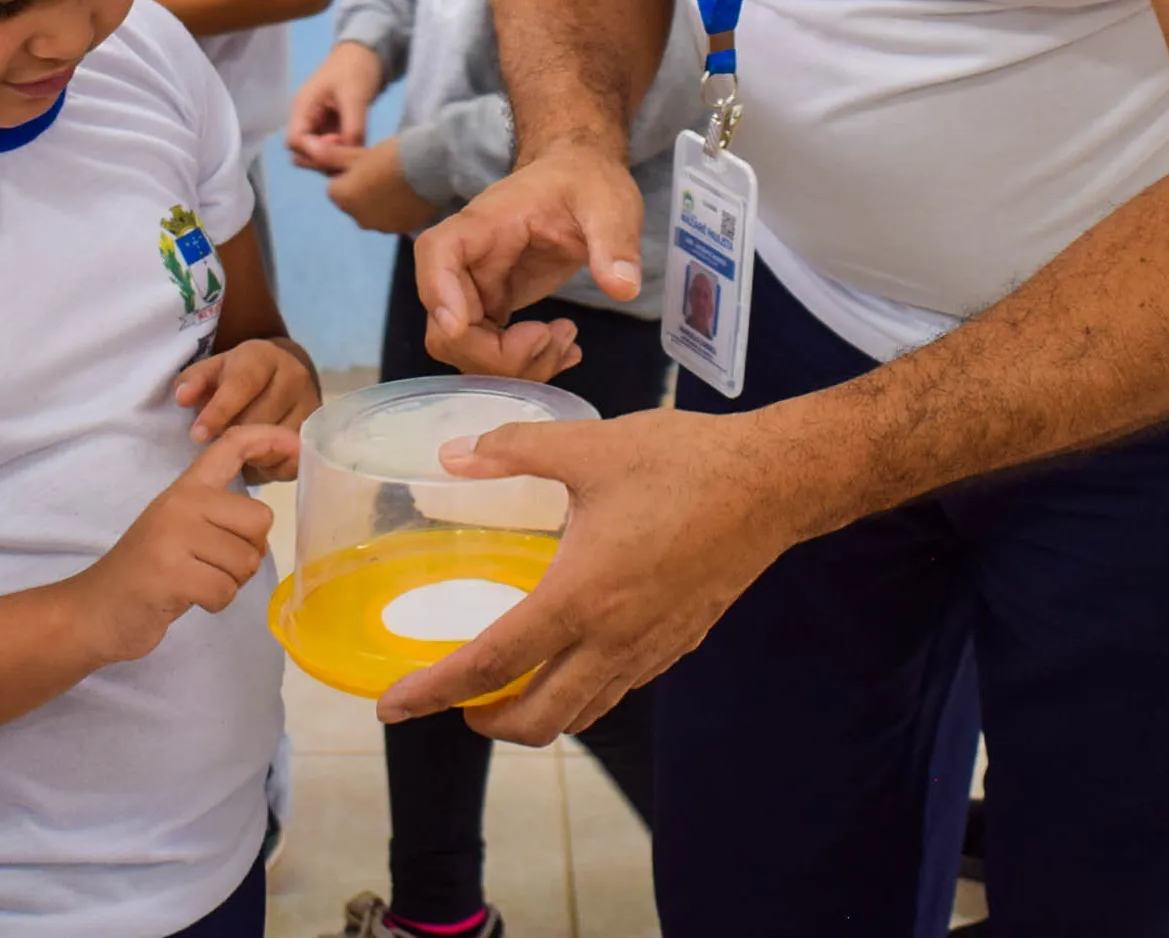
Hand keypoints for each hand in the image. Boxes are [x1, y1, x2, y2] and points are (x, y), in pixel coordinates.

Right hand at [72, 425, 295, 665]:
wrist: (97, 609)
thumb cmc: (148, 571)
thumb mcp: (179, 528)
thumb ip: (216, 516)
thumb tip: (260, 527)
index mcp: (186, 489)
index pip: (231, 446)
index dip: (269, 438)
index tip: (297, 446)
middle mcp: (181, 503)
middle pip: (258, 520)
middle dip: (248, 552)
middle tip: (215, 565)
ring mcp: (173, 536)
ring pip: (245, 561)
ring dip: (229, 582)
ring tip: (196, 581)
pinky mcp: (170, 573)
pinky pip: (225, 590)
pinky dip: (215, 604)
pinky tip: (188, 599)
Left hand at [176, 339, 321, 472]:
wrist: (279, 375)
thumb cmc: (237, 375)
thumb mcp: (212, 371)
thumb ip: (194, 381)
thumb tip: (183, 397)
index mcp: (264, 356)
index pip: (242, 384)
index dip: (219, 411)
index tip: (197, 435)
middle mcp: (294, 377)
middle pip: (259, 417)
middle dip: (233, 433)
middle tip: (218, 441)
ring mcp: (311, 404)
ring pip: (276, 441)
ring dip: (252, 452)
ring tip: (238, 449)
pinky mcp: (317, 432)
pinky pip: (292, 461)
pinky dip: (271, 466)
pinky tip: (257, 460)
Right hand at [287, 42, 386, 174]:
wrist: (368, 52)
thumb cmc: (356, 68)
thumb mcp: (355, 97)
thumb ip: (351, 128)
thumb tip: (349, 156)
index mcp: (303, 107)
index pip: (294, 141)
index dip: (313, 151)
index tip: (338, 146)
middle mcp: (306, 118)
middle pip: (303, 152)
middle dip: (322, 159)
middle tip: (348, 155)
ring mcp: (318, 124)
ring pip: (318, 153)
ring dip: (333, 157)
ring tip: (355, 153)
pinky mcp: (331, 127)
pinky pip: (332, 147)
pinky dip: (342, 152)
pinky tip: (358, 149)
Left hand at [327, 137, 441, 234]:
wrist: (432, 167)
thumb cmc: (391, 155)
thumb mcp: (358, 153)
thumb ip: (330, 156)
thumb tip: (304, 148)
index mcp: (342, 198)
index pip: (335, 186)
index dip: (348, 173)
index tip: (366, 162)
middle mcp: (357, 218)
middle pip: (353, 201)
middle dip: (361, 189)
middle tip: (382, 170)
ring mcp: (381, 227)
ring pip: (371, 211)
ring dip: (378, 201)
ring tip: (398, 181)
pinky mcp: (402, 229)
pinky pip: (392, 219)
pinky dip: (395, 209)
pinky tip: (409, 193)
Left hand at [377, 406, 812, 744]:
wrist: (774, 484)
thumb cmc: (683, 463)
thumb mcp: (588, 446)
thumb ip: (513, 450)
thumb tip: (451, 454)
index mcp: (581, 595)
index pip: (493, 663)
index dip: (436, 691)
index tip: (394, 706)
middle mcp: (614, 639)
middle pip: (537, 717)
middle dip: (484, 722)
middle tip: (449, 700)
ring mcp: (651, 649)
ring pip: (581, 714)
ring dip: (533, 716)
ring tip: (501, 688)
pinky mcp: (679, 643)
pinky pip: (617, 690)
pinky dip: (579, 694)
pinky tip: (568, 660)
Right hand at [412, 145, 646, 380]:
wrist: (580, 179)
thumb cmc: (586, 182)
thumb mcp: (610, 206)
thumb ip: (614, 243)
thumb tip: (623, 288)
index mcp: (486, 224)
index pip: (437, 252)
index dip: (438, 293)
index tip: (462, 327)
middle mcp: (470, 259)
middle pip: (446, 324)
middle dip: (495, 354)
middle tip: (550, 338)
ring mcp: (479, 287)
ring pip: (466, 347)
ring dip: (514, 364)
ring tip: (565, 340)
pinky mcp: (495, 305)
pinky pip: (490, 350)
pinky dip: (524, 362)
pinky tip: (564, 347)